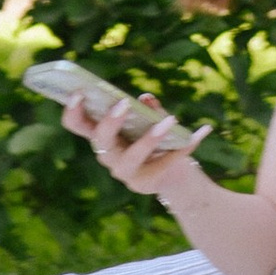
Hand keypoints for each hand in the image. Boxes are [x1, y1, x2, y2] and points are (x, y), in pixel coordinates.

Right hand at [61, 88, 208, 194]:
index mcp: (103, 135)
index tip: (78, 92)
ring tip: (170, 120)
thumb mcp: (153, 120)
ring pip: (132, 156)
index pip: (77, 124)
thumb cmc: (156, 139)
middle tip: (125, 103)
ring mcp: (124, 171)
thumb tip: (146, 98)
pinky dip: (185, 145)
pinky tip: (203, 131)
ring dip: (150, 137)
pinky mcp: (144, 182)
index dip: (73, 110)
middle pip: (101, 139)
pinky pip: (164, 162)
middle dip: (110, 121)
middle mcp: (108, 154)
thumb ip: (149, 109)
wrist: (174, 174)